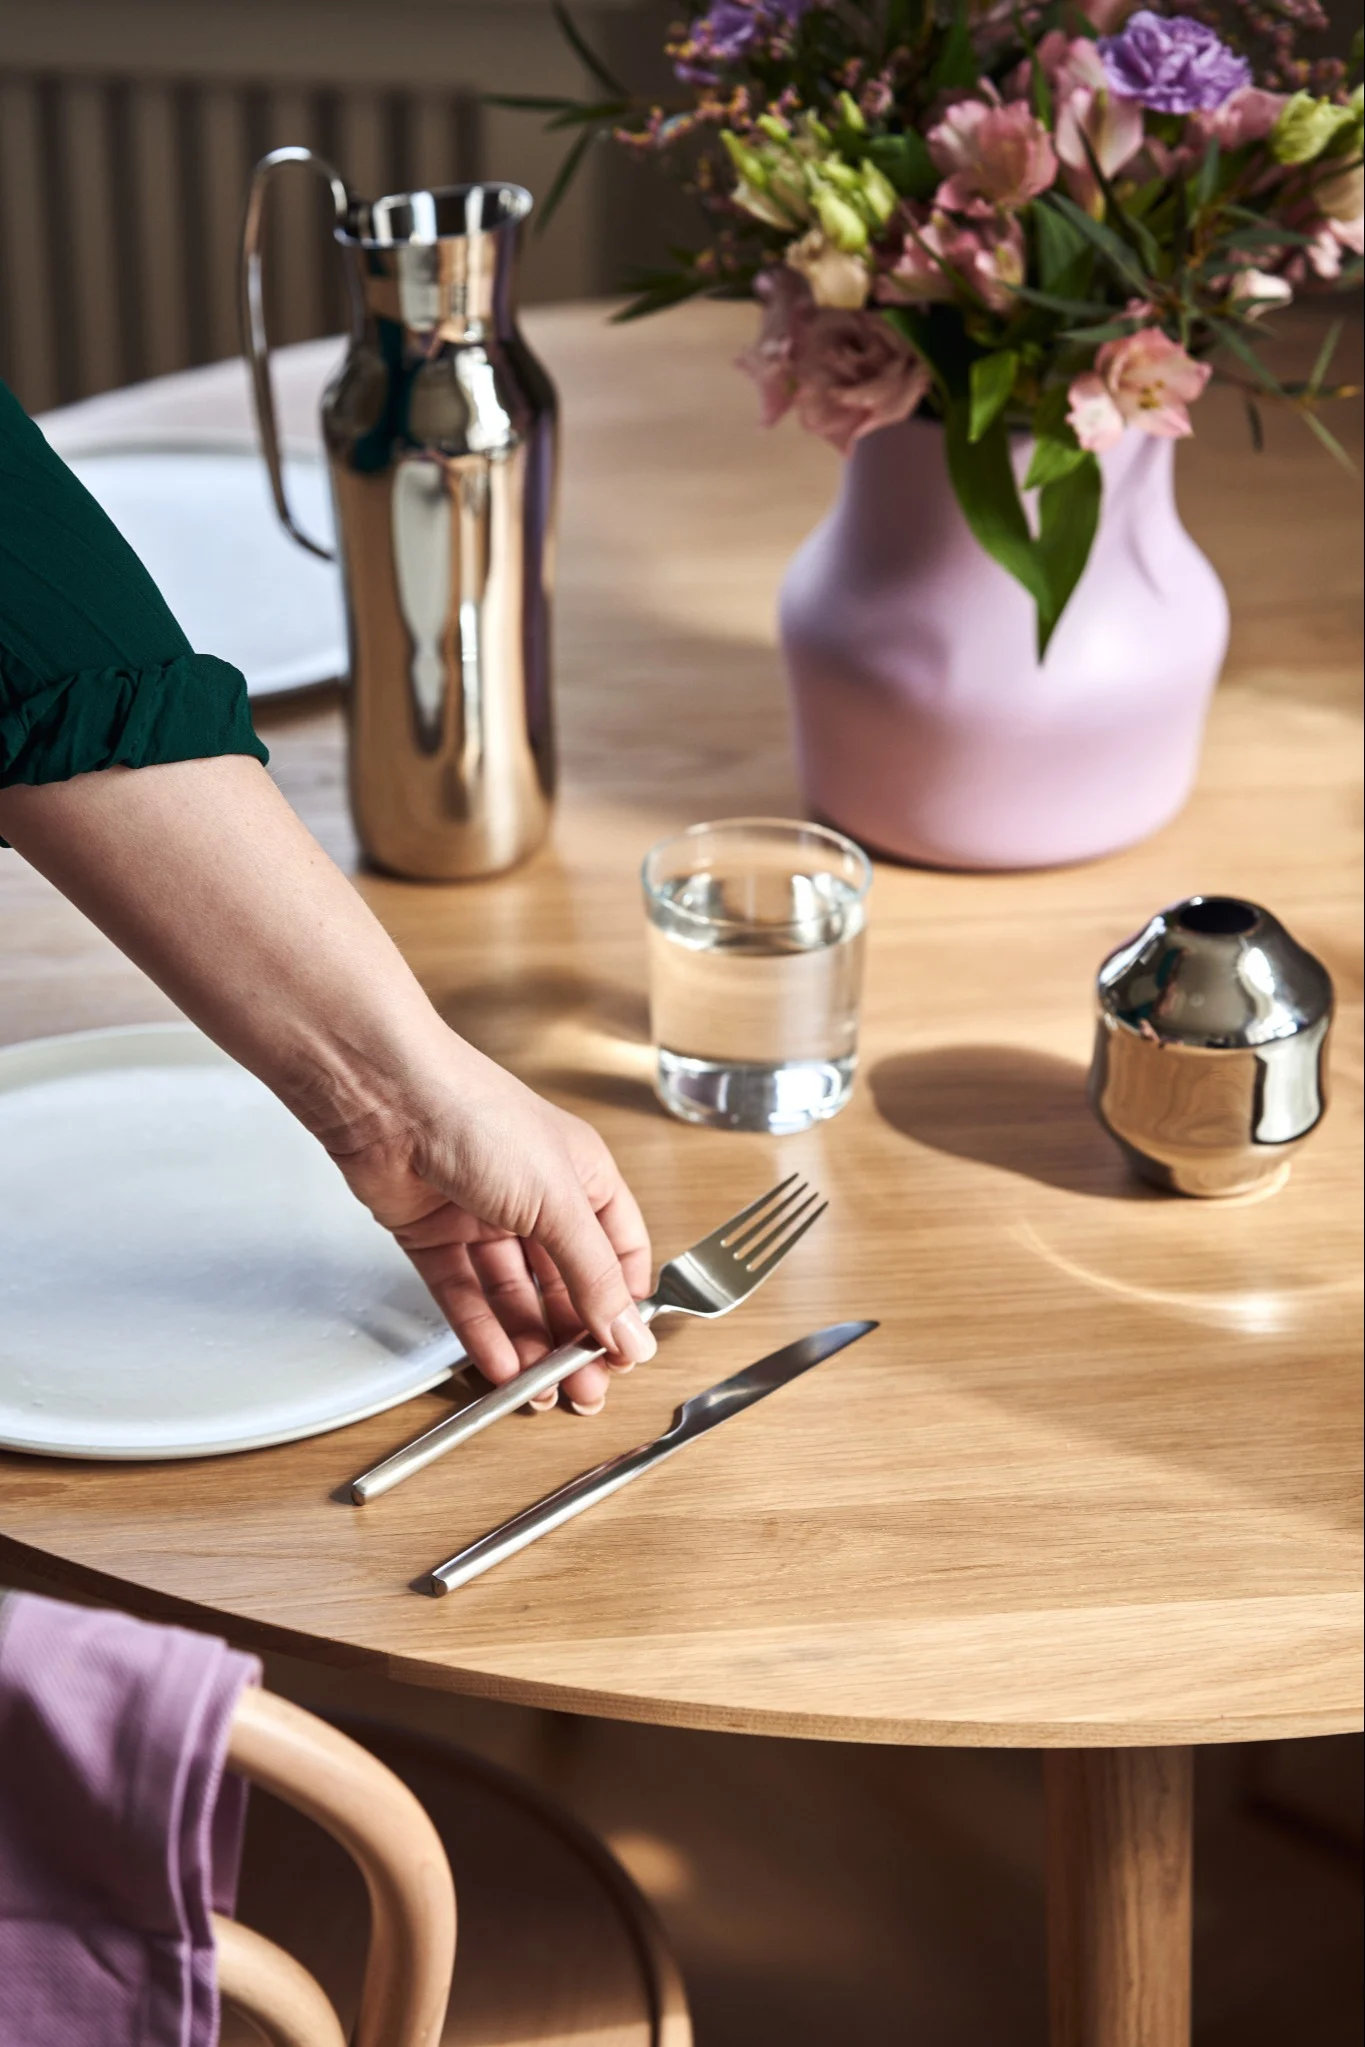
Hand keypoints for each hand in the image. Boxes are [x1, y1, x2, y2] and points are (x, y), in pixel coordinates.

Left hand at [329, 1037, 654, 1414]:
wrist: (387, 1095)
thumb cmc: (479, 1116)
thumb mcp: (557, 1201)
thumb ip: (593, 1275)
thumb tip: (630, 1332)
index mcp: (582, 1177)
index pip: (618, 1254)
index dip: (623, 1305)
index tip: (624, 1354)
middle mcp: (536, 1198)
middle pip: (565, 1283)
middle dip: (575, 1337)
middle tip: (583, 1390)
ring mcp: (483, 1218)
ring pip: (514, 1295)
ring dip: (530, 1343)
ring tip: (541, 1390)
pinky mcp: (433, 1235)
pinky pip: (464, 1294)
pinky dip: (481, 1332)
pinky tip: (499, 1365)